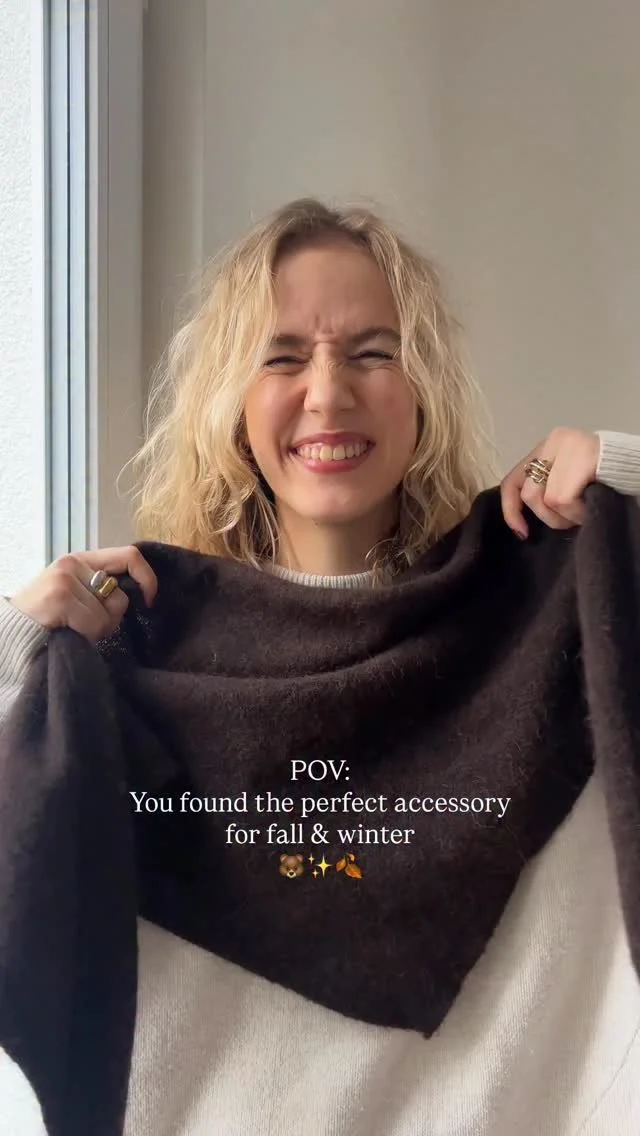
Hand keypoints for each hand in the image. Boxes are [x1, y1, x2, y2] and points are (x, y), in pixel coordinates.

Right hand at [9, 546, 157, 644]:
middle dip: (110, 620)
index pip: (130, 555)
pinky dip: (85, 636)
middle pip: (120, 596)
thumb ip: (100, 589)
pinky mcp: (60, 596)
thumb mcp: (74, 595)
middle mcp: (73, 563)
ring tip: (72, 629)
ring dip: (96, 631)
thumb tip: (138, 595)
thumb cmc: (45, 619)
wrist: (10, 634)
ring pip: (108, 614)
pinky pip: (94, 624)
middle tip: (86, 627)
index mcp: (80, 560)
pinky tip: (66, 633)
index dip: (147, 578)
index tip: (149, 601)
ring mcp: (66, 578)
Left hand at [500, 427, 599, 539]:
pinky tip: (593, 505)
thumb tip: (519, 520)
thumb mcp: (570, 480)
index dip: (510, 510)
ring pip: (546, 500)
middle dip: (548, 516)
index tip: (521, 532)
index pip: (514, 479)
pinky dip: (578, 512)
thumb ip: (548, 487)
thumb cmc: (609, 481)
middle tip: (572, 517)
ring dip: (566, 516)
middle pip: (529, 494)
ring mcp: (569, 447)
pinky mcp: (583, 458)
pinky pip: (564, 499)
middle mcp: (555, 440)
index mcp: (548, 445)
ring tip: (586, 509)